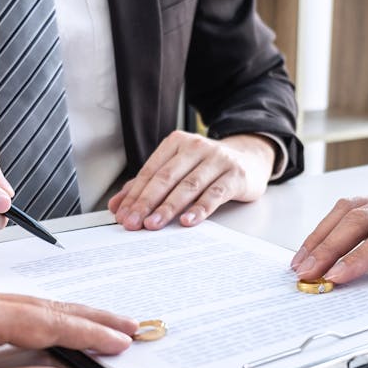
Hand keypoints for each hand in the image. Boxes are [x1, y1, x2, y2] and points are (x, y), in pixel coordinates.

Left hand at [108, 131, 273, 229]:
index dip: (134, 195)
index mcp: (176, 142)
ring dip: (168, 208)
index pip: (150, 171)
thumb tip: (117, 205)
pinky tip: (188, 221)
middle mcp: (196, 147)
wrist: (250, 159)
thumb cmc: (208, 167)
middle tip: (133, 222)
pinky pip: (215, 194)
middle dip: (146, 202)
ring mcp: (217, 160)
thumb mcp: (178, 169)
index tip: (122, 214)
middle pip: (166, 178)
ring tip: (153, 224)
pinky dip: (200, 209)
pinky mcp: (235, 175)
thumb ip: (147, 185)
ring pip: (188, 186)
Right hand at [291, 181, 367, 292]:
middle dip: (330, 247)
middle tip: (308, 273)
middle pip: (361, 216)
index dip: (361, 255)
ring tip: (302, 262)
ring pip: (350, 209)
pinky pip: (352, 211)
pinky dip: (330, 229)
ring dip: (323, 236)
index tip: (339, 275)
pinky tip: (314, 247)